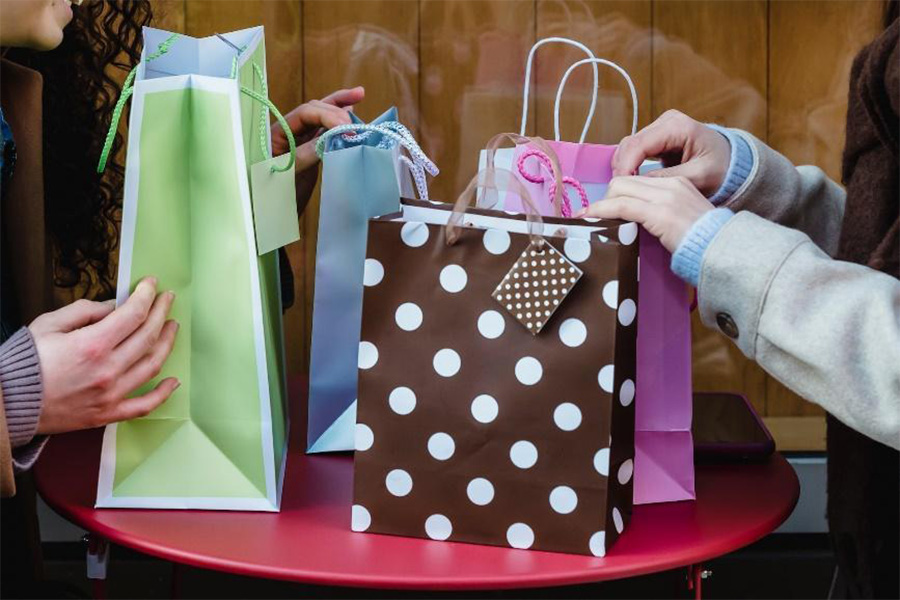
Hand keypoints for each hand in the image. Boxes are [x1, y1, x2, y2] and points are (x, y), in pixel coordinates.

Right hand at [31, 277, 179, 433]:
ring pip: (153, 365)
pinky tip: (174, 381)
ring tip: (171, 327)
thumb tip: (114, 307)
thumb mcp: (49, 325)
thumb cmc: (25, 362)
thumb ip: (85, 311)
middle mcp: (108, 369)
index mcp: (93, 344)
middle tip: (167, 300)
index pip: (134, 314)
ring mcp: (110, 394)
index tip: (152, 285)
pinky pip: (144, 405)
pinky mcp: (107, 413)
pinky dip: (163, 393)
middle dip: (161, 312)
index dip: (147, 296)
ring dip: (167, 343)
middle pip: (148, 335)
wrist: (9, 403)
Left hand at [271, 87, 365, 209]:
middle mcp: (289, 132)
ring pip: (321, 116)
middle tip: (354, 126)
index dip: (328, 116)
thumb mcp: (286, 174)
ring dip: (339, 107)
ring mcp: (300, 141)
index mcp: (278, 132)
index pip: (306, 113)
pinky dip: (337, 121)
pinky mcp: (310, 151)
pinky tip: (350, 109)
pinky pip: (324, 130)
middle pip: (315, 110)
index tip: (345, 128)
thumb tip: (329, 138)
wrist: (269, 216)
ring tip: (359, 95)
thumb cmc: (270, 196)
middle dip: (336, 111)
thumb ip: (305, 155)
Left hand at [577, 176, 713, 252]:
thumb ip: (660, 213)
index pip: (637, 180)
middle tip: (598, 216)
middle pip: (624, 181)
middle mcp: (670, 184)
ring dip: (601, 205)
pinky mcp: (659, 213)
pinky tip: (590, 218)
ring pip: (619, 189)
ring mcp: (665, 197)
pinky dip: (601, 211)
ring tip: (590, 219)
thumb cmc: (703, 242)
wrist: (722, 250)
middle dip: (606, 198)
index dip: (617, 194)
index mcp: (677, 183)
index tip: (604, 208)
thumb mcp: (681, 219)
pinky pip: (621, 206)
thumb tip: (632, 220)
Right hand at [612, 109, 730, 196]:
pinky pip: (634, 150)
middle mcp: (665, 122)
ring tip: (625, 188)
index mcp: (678, 126)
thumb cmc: (720, 167)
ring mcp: (659, 128)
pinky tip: (631, 181)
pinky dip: (629, 165)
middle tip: (619, 191)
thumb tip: (641, 182)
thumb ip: (671, 178)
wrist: (730, 161)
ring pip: (628, 146)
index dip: (626, 165)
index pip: (640, 143)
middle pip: (630, 143)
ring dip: (623, 167)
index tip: (621, 186)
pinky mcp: (656, 138)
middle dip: (622, 168)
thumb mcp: (700, 176)